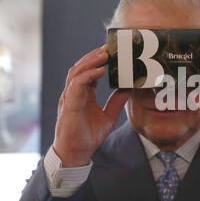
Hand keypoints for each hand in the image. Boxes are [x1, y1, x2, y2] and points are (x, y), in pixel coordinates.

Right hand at [53, 45, 130, 167]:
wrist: (77, 153)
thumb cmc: (89, 136)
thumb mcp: (109, 116)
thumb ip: (117, 101)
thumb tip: (130, 89)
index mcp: (84, 94)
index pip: (89, 71)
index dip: (98, 61)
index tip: (112, 52)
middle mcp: (75, 93)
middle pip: (81, 67)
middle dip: (94, 56)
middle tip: (109, 47)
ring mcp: (70, 98)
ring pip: (77, 72)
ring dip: (90, 61)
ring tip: (105, 54)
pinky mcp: (69, 105)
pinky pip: (77, 85)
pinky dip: (88, 76)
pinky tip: (100, 71)